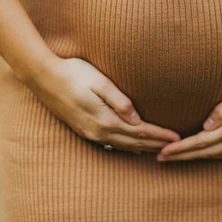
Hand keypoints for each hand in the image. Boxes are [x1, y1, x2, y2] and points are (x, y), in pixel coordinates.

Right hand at [27, 57, 180, 152]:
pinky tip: (133, 147)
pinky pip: (112, 144)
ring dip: (143, 148)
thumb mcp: (99, 82)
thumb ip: (120, 101)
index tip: (177, 138)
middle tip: (176, 147)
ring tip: (160, 149)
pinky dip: (127, 147)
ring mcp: (90, 133)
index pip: (140, 131)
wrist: (44, 78)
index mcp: (105, 119)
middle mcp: (99, 131)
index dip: (159, 135)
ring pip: (123, 146)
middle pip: (134, 142)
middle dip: (156, 144)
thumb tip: (137, 120)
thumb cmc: (74, 73)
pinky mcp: (84, 130)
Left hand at [156, 71, 221, 161]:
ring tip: (177, 157)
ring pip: (216, 154)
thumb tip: (205, 126)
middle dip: (182, 156)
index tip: (163, 152)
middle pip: (205, 152)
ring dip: (195, 156)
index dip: (181, 148)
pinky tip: (205, 152)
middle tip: (160, 159)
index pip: (201, 142)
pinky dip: (211, 154)